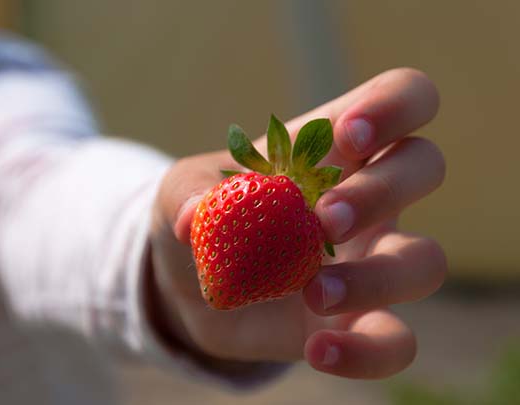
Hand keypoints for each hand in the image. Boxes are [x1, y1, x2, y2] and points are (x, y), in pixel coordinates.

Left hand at [150, 68, 445, 378]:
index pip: (404, 97)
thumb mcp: (180, 194)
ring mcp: (370, 261)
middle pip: (425, 165)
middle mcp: (367, 199)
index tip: (350, 136)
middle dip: (380, 191)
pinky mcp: (359, 322)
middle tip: (323, 221)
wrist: (195, 287)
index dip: (393, 106)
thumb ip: (187, 195)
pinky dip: (366, 353)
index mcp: (332, 150)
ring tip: (313, 291)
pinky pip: (396, 342)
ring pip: (425, 260)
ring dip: (377, 277)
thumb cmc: (201, 221)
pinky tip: (318, 350)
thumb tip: (197, 218)